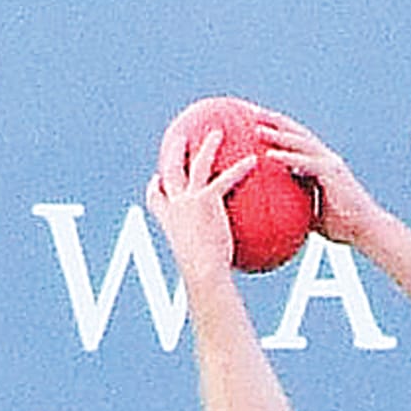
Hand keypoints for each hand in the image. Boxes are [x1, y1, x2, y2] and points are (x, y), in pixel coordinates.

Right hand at [147, 127, 249, 275]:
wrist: (202, 273)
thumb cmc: (204, 278)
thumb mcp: (204, 269)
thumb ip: (212, 262)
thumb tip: (226, 274)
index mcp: (168, 220)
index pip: (156, 198)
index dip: (156, 186)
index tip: (158, 179)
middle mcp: (174, 204)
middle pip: (171, 169)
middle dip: (174, 150)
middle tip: (180, 136)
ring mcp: (188, 199)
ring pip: (196, 163)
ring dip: (207, 145)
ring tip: (217, 133)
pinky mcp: (206, 200)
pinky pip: (225, 178)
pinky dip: (240, 168)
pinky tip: (254, 161)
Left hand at [252, 109, 373, 248]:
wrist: (367, 232)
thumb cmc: (344, 226)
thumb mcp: (314, 213)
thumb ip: (297, 204)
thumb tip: (276, 211)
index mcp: (322, 165)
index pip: (298, 140)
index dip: (279, 128)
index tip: (258, 121)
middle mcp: (327, 159)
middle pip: (297, 132)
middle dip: (275, 120)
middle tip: (252, 112)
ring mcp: (330, 164)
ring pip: (301, 142)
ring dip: (278, 133)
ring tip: (257, 127)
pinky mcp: (332, 175)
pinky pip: (305, 162)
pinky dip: (287, 157)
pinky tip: (270, 155)